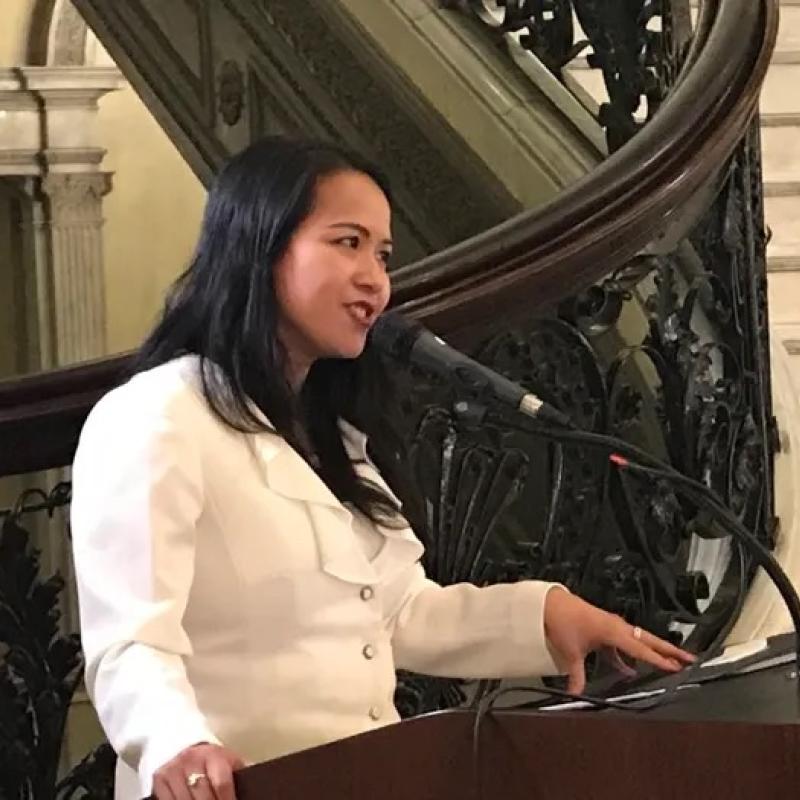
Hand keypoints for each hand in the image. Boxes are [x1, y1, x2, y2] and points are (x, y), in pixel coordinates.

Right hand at [152, 742, 244, 799]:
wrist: (180, 743)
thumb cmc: (211, 760)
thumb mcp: (227, 761)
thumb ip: (237, 774)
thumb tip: (253, 790)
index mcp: (214, 755)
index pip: (222, 783)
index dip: (228, 799)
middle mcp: (192, 760)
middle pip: (203, 795)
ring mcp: (173, 769)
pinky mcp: (159, 778)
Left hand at [543, 588, 695, 693]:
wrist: (549, 604)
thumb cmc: (563, 622)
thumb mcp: (571, 652)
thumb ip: (576, 676)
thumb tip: (575, 694)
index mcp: (613, 631)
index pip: (641, 648)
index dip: (659, 659)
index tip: (677, 667)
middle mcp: (617, 627)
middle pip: (648, 641)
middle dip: (669, 651)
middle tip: (690, 659)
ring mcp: (612, 627)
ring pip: (639, 641)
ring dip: (653, 652)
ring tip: (670, 663)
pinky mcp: (605, 629)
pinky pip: (623, 644)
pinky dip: (629, 656)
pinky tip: (630, 670)